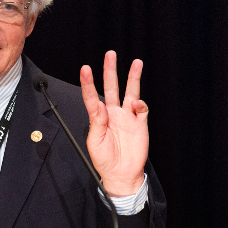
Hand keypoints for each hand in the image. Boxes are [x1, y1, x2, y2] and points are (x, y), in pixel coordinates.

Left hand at [80, 50, 147, 196]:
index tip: (85, 69)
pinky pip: (142, 108)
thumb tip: (100, 107)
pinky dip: (140, 104)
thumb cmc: (104, 159)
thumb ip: (97, 123)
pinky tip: (136, 105)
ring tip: (136, 62)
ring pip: (130, 92)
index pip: (92, 96)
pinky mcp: (140, 123)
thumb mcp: (95, 143)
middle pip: (111, 87)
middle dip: (110, 70)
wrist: (121, 173)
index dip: (88, 83)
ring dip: (133, 77)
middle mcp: (112, 113)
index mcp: (98, 117)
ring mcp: (127, 117)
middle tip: (110, 54)